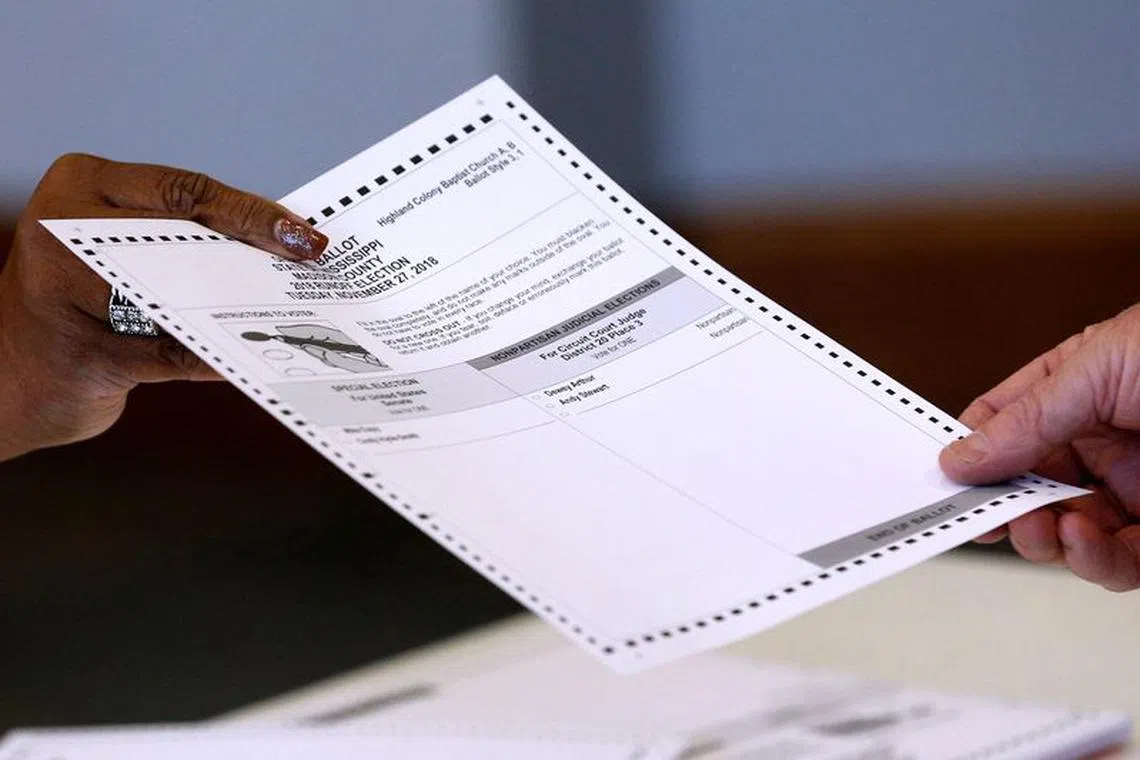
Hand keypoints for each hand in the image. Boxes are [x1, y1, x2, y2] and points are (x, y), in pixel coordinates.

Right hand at [0, 154, 328, 460]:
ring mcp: (66, 291)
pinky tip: (253, 358)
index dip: (253, 212)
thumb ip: (179, 235)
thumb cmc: (81, 301)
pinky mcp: (84, 353)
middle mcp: (66, 228)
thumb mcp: (121, 247)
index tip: (303, 234)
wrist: (9, 373)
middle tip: (310, 264)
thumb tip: (278, 240)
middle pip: (186, 237)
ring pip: (178, 294)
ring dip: (241, 304)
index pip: (185, 190)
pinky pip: (170, 352)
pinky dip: (217, 355)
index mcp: (80, 186)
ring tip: (291, 308)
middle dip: (255, 252)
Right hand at [939, 303, 1139, 590]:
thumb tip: (959, 456)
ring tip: (1039, 527)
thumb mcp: (1099, 366)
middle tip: (982, 515)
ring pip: (1066, 533)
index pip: (1005, 425)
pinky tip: (1081, 536)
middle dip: (1002, 506)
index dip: (970, 453)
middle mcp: (1106, 443)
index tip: (942, 478)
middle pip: (1029, 488)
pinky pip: (1117, 561)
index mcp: (1081, 390)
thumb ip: (1026, 418)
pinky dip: (1090, 558)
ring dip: (1043, 538)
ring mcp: (1137, 491)